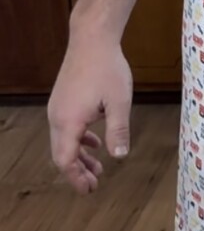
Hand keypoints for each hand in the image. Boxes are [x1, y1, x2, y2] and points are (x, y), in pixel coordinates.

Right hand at [47, 30, 132, 193]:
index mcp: (68, 121)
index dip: (76, 178)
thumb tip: (120, 157)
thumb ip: (118, 131)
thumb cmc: (107, 68)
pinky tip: (94, 143)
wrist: (92, 39)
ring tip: (98, 168)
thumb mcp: (119, 102)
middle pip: (61, 154)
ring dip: (79, 157)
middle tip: (94, 185)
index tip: (89, 190)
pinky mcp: (62, 100)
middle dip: (77, 172)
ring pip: (63, 142)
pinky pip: (66, 128)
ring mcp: (57, 108)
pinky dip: (78, 140)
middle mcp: (57, 117)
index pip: (65, 160)